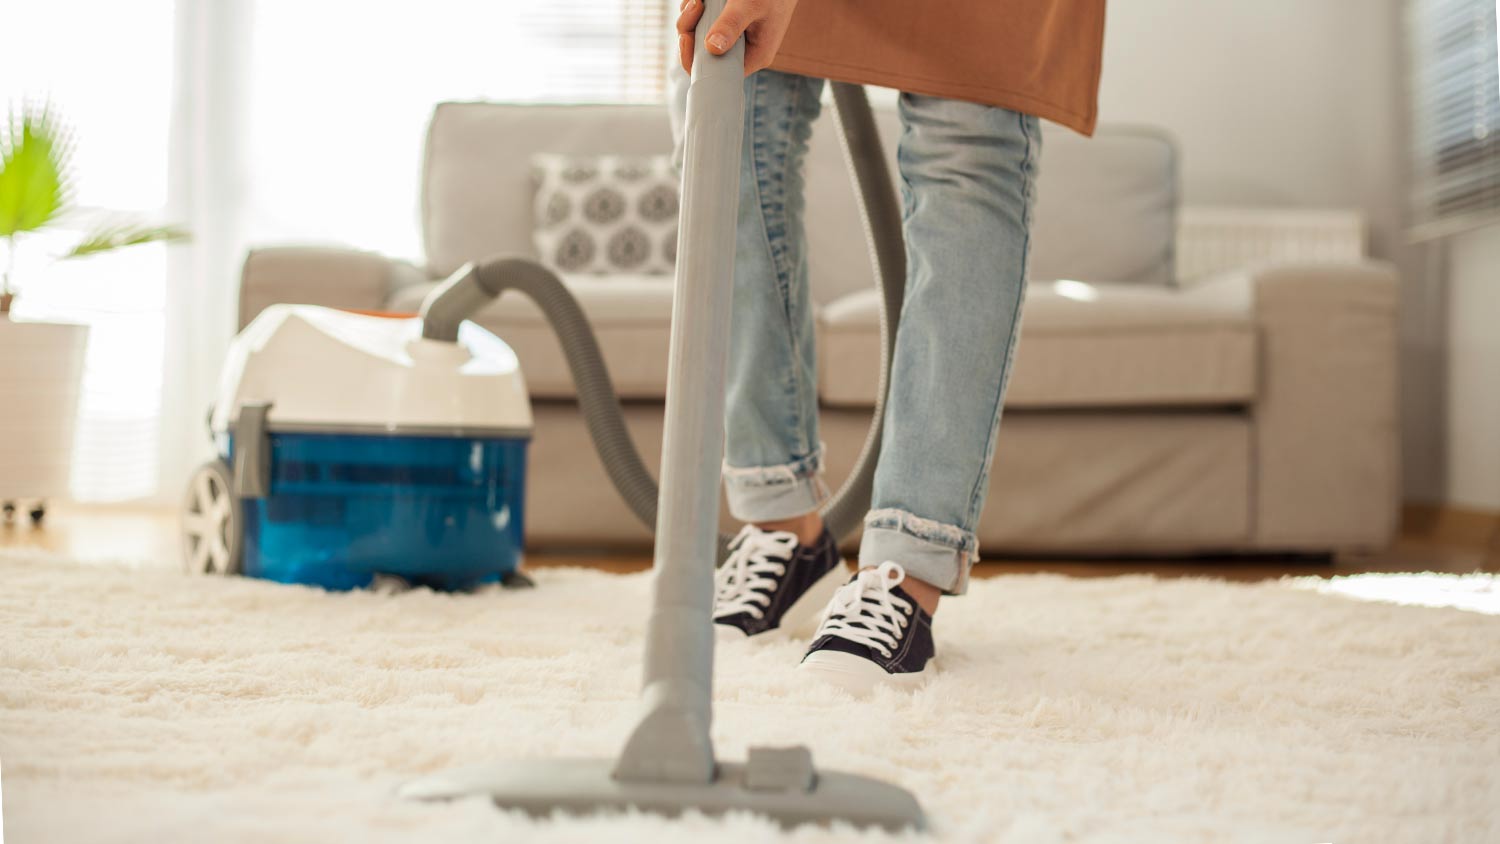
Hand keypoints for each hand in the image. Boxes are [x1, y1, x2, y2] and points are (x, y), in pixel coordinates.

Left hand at [677, 0, 801, 76]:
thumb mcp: (751, 5)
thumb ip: (732, 24)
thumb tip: (712, 48)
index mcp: (754, 56)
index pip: (718, 73)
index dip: (695, 60)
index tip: (685, 37)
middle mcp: (742, 51)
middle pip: (703, 54)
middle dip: (691, 31)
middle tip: (693, 7)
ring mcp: (733, 38)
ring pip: (700, 36)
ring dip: (692, 17)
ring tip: (698, 0)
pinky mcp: (727, 25)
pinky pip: (703, 23)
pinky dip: (697, 11)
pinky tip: (700, 0)